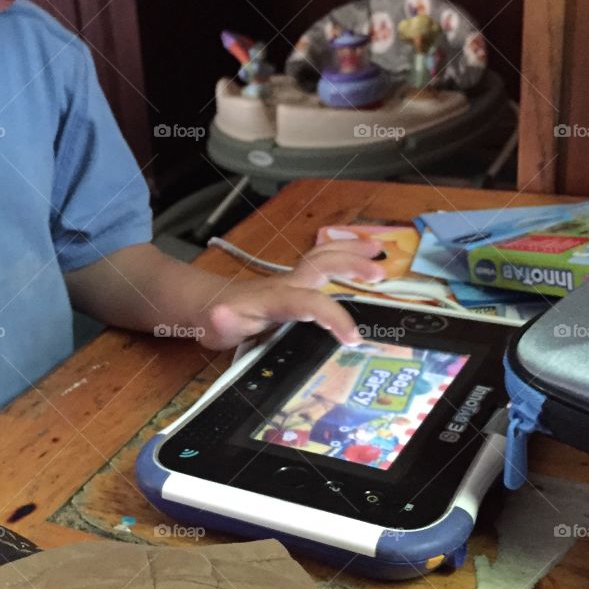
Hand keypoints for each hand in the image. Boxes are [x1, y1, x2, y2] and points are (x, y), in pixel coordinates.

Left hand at [197, 238, 386, 350]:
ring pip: (324, 256)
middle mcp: (288, 283)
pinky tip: (362, 256)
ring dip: (352, 250)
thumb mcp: (214, 326)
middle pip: (321, 263)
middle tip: (381, 273)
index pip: (309, 302)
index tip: (353, 337)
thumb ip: (220, 322)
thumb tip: (221, 316)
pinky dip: (344, 254)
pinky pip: (323, 263)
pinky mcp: (296, 283)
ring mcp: (293, 280)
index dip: (332, 317)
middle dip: (351, 264)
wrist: (207, 302)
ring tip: (379, 250)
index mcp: (274, 298)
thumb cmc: (215, 318)